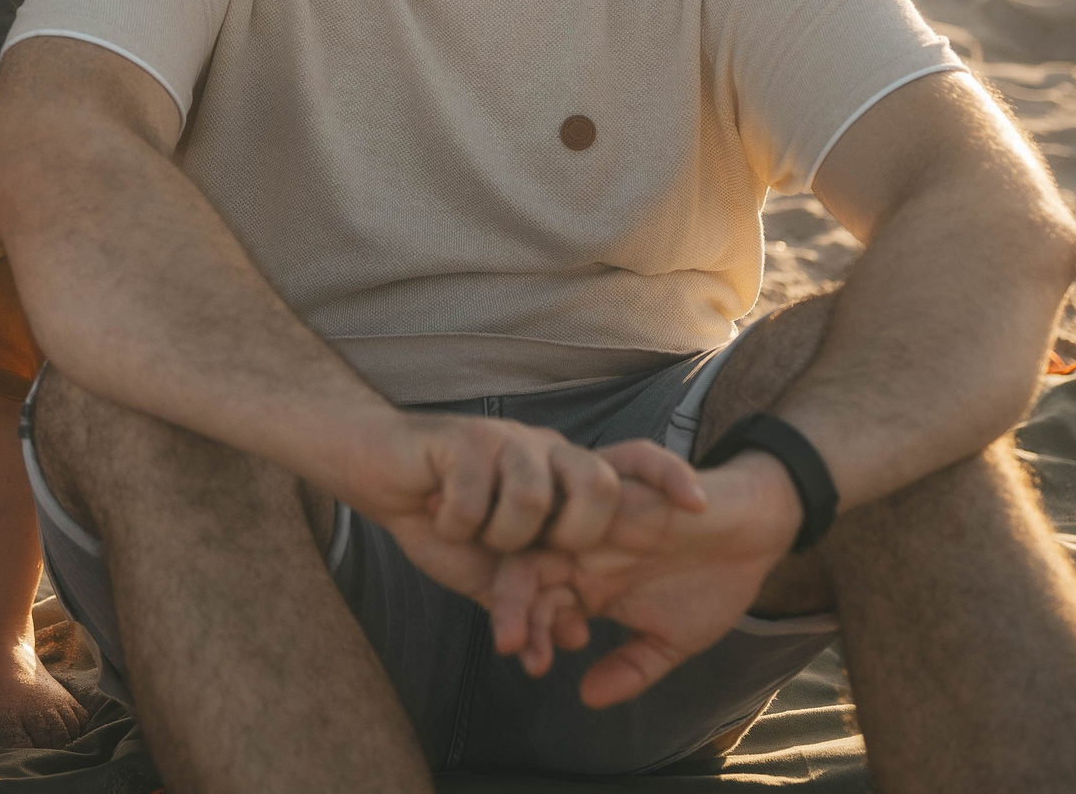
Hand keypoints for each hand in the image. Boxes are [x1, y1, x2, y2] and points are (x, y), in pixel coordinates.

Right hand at [350, 412, 703, 581]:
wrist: (375, 471)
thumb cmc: (437, 517)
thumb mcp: (493, 571)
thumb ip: (534, 599)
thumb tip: (577, 638)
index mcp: (559, 478)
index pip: (630, 461)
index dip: (667, 477)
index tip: (700, 506)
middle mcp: (542, 451)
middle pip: (594, 481)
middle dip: (570, 529)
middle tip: (535, 551)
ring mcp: (505, 441)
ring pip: (529, 498)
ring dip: (493, 533)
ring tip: (468, 529)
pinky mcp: (463, 437)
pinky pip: (475, 494)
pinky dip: (453, 517)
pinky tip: (438, 509)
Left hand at [497, 453, 803, 702]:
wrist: (755, 536)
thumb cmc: (710, 585)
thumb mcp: (671, 640)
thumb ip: (631, 668)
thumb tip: (587, 699)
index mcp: (585, 583)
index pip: (537, 606)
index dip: (528, 635)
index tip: (534, 668)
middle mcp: (582, 546)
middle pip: (523, 566)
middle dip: (510, 604)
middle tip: (511, 643)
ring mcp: (600, 513)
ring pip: (543, 528)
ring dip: (533, 565)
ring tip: (539, 605)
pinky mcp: (628, 482)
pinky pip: (595, 489)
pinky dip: (594, 510)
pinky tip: (592, 555)